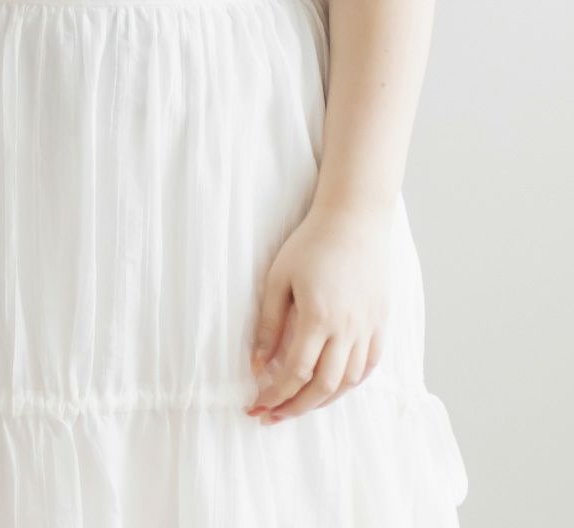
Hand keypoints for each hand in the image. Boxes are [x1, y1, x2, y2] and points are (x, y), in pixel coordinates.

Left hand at [245, 204, 391, 423]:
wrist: (354, 220)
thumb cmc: (311, 243)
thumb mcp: (278, 278)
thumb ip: (269, 324)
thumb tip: (257, 365)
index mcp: (318, 318)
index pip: (295, 373)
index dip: (274, 395)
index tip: (256, 405)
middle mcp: (347, 329)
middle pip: (323, 388)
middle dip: (295, 408)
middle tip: (272, 416)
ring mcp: (367, 328)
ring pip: (348, 382)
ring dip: (322, 401)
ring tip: (299, 405)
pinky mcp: (380, 322)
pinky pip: (369, 365)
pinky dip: (351, 383)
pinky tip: (333, 386)